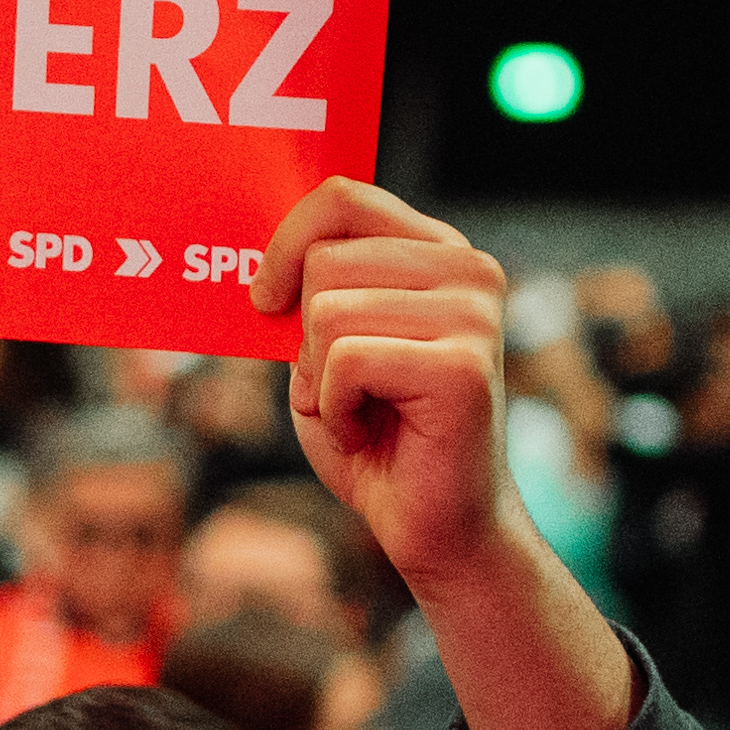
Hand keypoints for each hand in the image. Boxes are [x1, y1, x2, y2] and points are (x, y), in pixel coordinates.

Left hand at [262, 176, 638, 729]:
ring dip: (321, 379)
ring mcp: (473, 314)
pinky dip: (337, 410)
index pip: (342, 197)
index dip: (284, 243)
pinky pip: (344, 361)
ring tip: (365, 413)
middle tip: (344, 389)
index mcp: (439, 253)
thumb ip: (306, 295)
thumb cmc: (379, 442)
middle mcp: (468, 269)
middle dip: (303, 337)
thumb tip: (256, 262)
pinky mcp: (462, 366)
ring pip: (327, 312)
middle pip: (322, 260)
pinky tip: (374, 433)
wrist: (437, 532)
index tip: (264, 301)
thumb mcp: (326, 352)